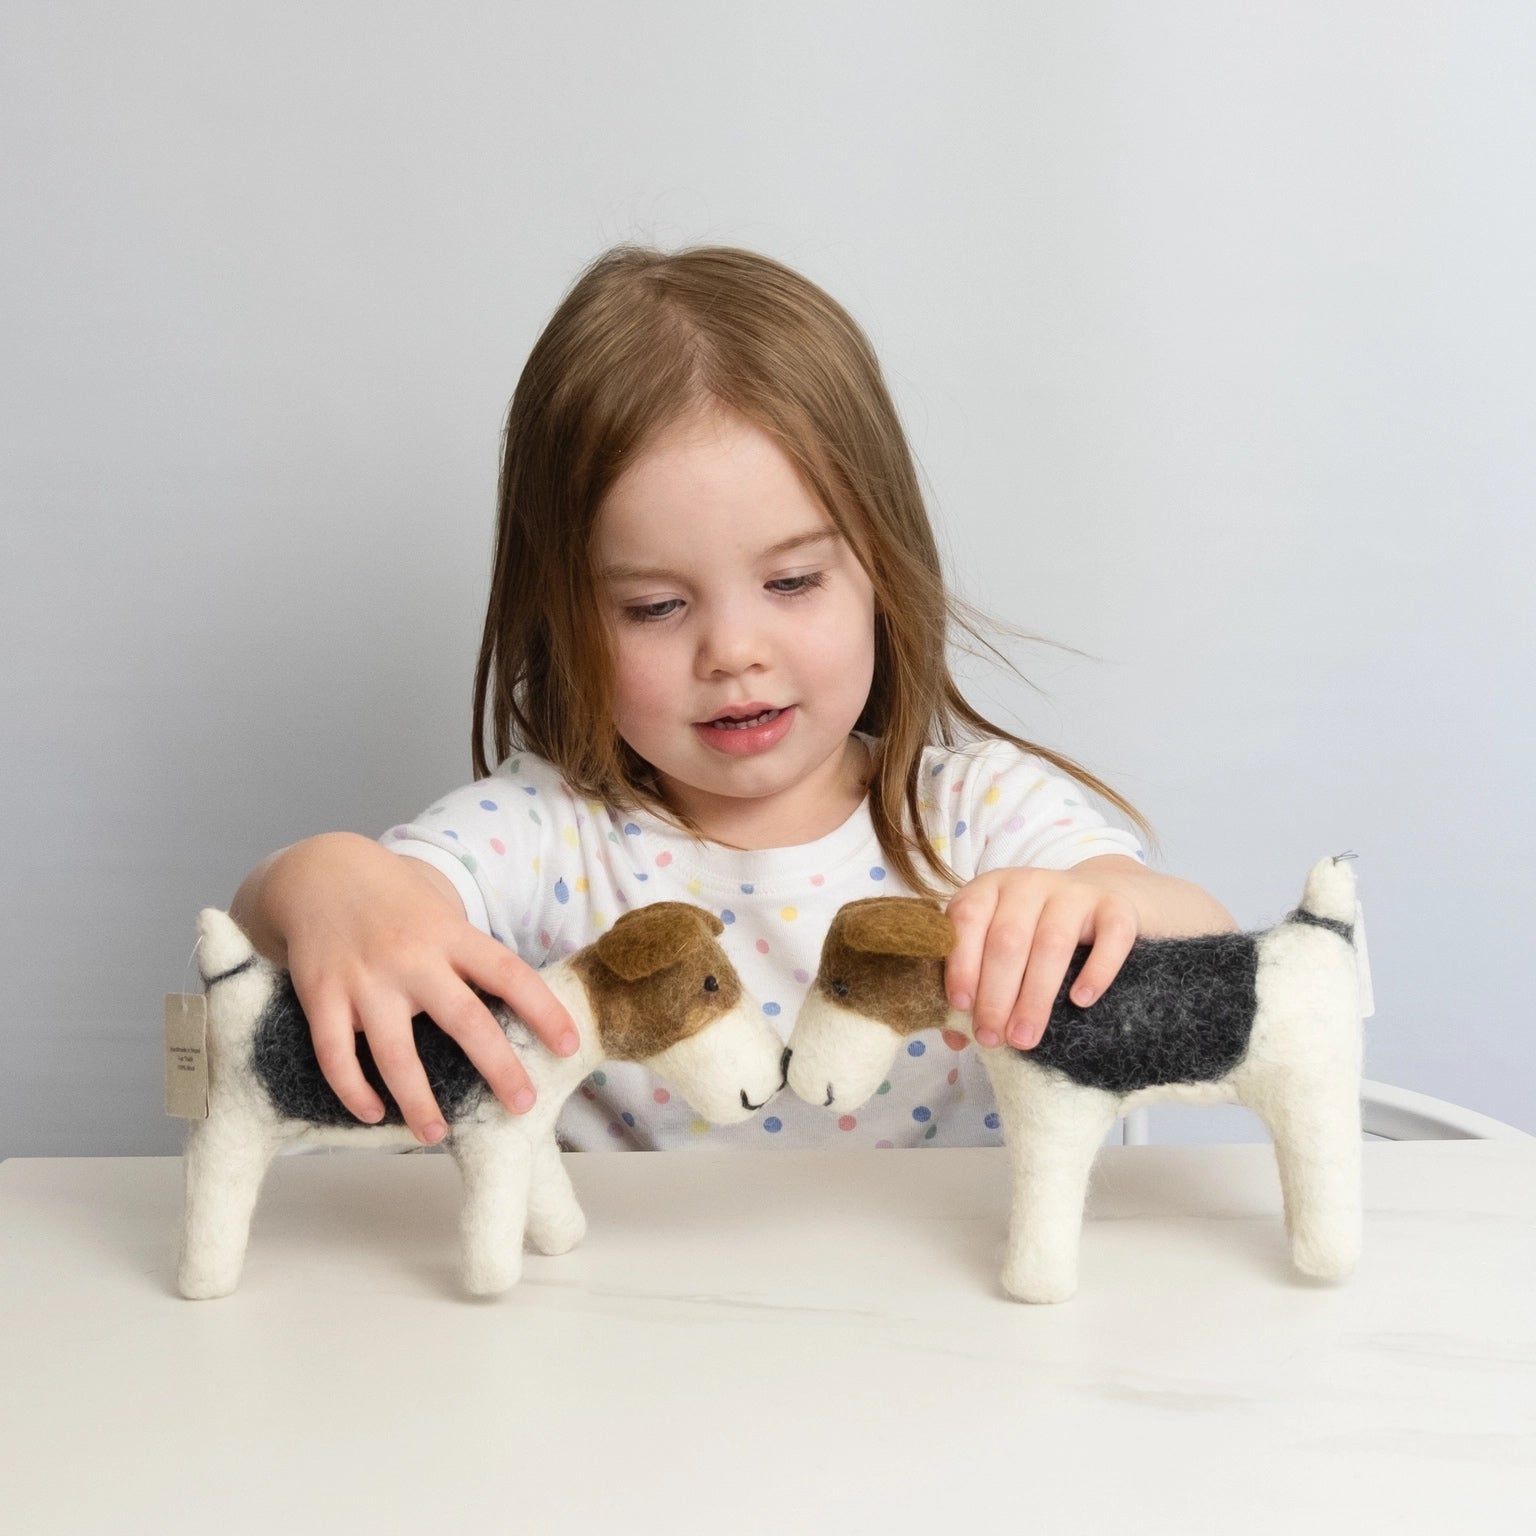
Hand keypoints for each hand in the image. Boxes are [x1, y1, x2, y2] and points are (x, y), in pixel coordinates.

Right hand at [242, 833, 579, 1141]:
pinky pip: (336, 1054)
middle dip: (498, 1068)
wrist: (320, 872)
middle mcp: (412, 958)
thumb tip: (518, 1008)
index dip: (543, 1010)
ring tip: (436, 1135)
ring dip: (418, 1100)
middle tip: (523, 1106)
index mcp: (451, 935)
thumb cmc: (397, 900)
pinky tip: (373, 1113)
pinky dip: (353, 1090)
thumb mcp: (442, 912)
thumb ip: (471, 956)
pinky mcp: (321, 996)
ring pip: (394, 1052)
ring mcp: (365, 979)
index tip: (568, 1046)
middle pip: (464, 1020)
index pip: (509, 974)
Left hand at [943, 865, 1142, 1050]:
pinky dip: (1095, 972)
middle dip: (996, 995)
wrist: (1102, 900)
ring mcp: (1075, 892)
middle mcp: (1029, 884)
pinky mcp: (1116, 906)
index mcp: (991, 888)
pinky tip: (1081, 1002)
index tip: (961, 1007)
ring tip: (1024, 1038)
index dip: (962, 963)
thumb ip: (974, 986)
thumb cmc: (1036, 934)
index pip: (968, 919)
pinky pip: (1109, 938)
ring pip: (1052, 944)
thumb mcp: (999, 948)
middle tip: (992, 1038)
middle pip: (1008, 939)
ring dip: (1035, 997)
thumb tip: (954, 1038)